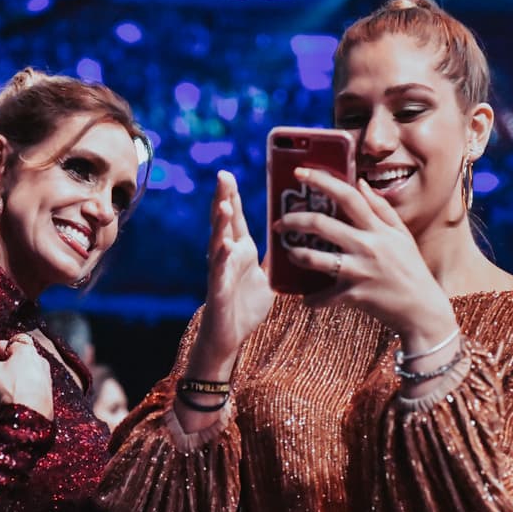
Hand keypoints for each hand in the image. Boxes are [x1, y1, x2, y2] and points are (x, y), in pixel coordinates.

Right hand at [0, 327, 53, 420]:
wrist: (29, 423)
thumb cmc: (9, 392)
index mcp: (27, 351)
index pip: (5, 344)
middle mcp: (37, 365)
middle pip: (4, 368)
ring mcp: (40, 384)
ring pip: (8, 384)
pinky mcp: (40, 400)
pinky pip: (17, 396)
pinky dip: (0, 401)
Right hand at [190, 170, 274, 376]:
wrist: (230, 337)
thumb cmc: (245, 306)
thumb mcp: (268, 277)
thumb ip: (276, 258)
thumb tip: (294, 240)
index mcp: (239, 251)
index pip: (237, 219)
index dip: (232, 196)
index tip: (228, 174)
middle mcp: (227, 257)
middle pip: (223, 223)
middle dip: (222, 199)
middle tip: (222, 176)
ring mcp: (220, 273)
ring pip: (218, 244)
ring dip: (220, 225)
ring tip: (224, 205)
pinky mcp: (218, 292)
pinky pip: (220, 273)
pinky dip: (222, 259)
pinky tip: (225, 246)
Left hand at [274, 167, 456, 344]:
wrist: (423, 310)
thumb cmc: (411, 270)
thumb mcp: (402, 236)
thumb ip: (382, 209)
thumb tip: (361, 183)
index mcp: (378, 229)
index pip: (347, 196)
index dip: (321, 180)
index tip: (299, 172)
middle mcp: (367, 246)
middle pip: (321, 224)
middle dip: (293, 220)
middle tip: (279, 223)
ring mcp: (359, 271)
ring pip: (315, 259)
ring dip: (296, 255)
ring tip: (290, 254)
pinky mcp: (354, 295)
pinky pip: (322, 297)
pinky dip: (311, 300)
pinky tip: (306, 299)